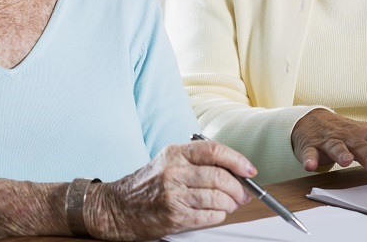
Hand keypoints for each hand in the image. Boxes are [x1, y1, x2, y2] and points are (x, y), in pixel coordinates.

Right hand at [86, 140, 252, 239]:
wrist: (117, 207)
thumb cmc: (146, 185)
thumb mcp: (168, 162)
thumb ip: (196, 162)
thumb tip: (233, 170)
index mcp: (174, 153)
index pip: (214, 150)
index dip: (237, 160)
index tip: (249, 170)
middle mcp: (173, 171)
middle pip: (220, 177)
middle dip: (238, 188)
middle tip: (243, 194)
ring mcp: (173, 194)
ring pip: (217, 198)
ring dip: (229, 204)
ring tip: (229, 205)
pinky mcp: (174, 215)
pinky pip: (208, 216)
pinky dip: (218, 216)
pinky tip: (215, 213)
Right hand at [290, 109, 366, 184]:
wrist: (313, 120)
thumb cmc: (348, 132)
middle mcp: (351, 138)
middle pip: (362, 147)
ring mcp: (331, 141)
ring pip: (337, 147)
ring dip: (341, 154)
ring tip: (345, 161)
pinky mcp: (312, 146)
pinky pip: (310, 153)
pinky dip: (310, 158)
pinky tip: (311, 166)